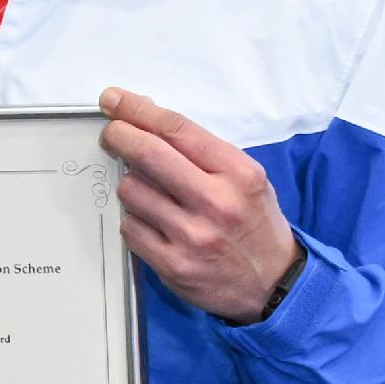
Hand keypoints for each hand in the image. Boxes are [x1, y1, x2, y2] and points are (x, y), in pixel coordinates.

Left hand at [99, 88, 302, 320]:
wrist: (273, 283)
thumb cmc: (252, 222)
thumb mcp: (244, 179)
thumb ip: (201, 152)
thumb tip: (144, 118)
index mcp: (238, 174)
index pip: (177, 130)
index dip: (138, 110)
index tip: (113, 100)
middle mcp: (216, 202)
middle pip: (147, 154)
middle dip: (119, 136)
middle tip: (111, 134)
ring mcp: (191, 235)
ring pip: (131, 190)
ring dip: (131, 185)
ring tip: (150, 192)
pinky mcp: (171, 264)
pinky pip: (129, 227)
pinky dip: (134, 219)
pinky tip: (152, 222)